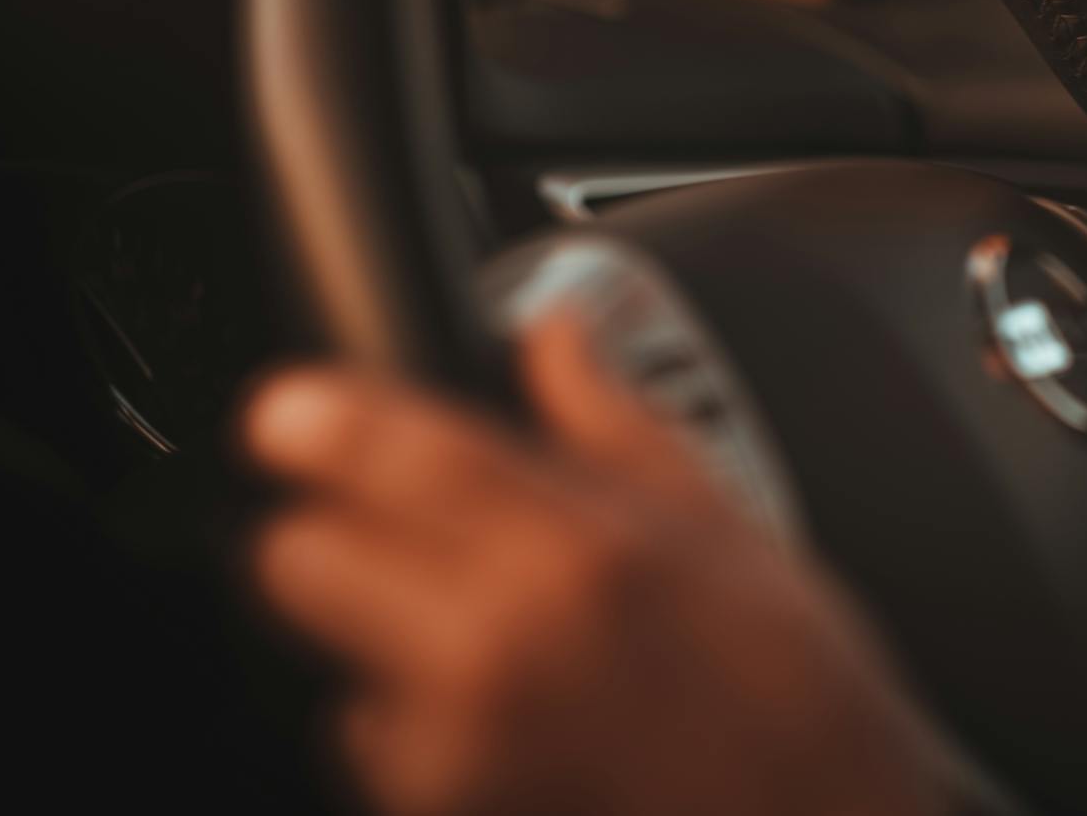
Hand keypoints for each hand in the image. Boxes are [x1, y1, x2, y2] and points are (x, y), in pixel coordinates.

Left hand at [244, 315, 949, 815]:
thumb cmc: (798, 705)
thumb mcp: (734, 535)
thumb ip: (617, 424)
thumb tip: (559, 332)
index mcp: (578, 554)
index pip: (387, 453)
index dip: (316, 419)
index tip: (288, 411)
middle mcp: (496, 652)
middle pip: (300, 561)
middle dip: (334, 536)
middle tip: (400, 533)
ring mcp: (457, 755)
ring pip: (330, 664)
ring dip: (382, 646)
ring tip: (502, 652)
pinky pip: (377, 748)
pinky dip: (417, 730)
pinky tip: (514, 721)